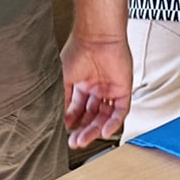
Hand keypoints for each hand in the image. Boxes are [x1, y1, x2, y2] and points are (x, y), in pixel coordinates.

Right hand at [60, 33, 131, 147]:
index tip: (65, 131)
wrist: (97, 37)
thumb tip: (55, 116)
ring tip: (85, 139)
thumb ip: (60, 98)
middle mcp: (96, 88)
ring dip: (95, 130)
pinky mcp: (124, 89)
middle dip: (83, 130)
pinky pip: (120, 111)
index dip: (72, 121)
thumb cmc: (78, 50)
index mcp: (81, 84)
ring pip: (104, 117)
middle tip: (75, 142)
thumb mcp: (62, 78)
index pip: (78, 109)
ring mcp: (110, 89)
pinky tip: (104, 132)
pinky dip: (113, 123)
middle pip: (91, 116)